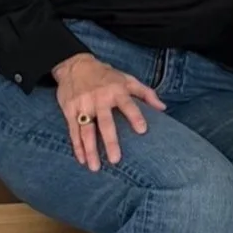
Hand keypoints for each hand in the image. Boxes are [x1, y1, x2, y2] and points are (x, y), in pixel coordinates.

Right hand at [52, 52, 165, 170]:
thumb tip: (163, 108)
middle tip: (115, 160)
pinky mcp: (69, 110)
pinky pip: (73, 131)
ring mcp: (83, 105)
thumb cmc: (106, 75)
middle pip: (105, 122)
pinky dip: (77, 146)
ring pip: (86, 130)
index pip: (128, 105)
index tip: (142, 131)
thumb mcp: (127, 79)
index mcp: (116, 90)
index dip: (135, 116)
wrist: (74, 65)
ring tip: (95, 167)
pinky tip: (82, 159)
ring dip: (90, 149)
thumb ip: (146, 93)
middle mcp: (99, 99)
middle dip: (110, 141)